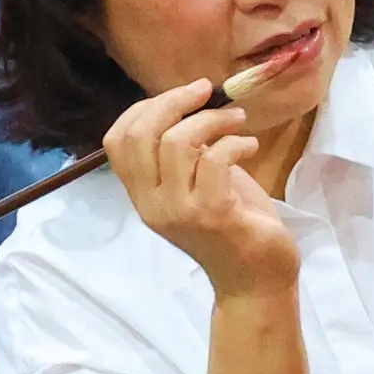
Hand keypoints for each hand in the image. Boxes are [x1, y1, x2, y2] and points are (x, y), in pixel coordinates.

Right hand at [104, 79, 299, 296]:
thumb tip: (188, 104)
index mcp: (142, 195)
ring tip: (238, 120)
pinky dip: (236, 142)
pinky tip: (250, 146)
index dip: (145, 107)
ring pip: (177, 143)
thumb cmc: (232, 225)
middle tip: (206, 92)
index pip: (117, 141)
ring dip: (213, 120)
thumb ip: (184, 153)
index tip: (183, 96)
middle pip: (141, 135)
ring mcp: (179, 211)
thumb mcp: (197, 183)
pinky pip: (214, 160)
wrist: (256, 281)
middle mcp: (151, 204)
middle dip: (173, 101)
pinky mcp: (212, 214)